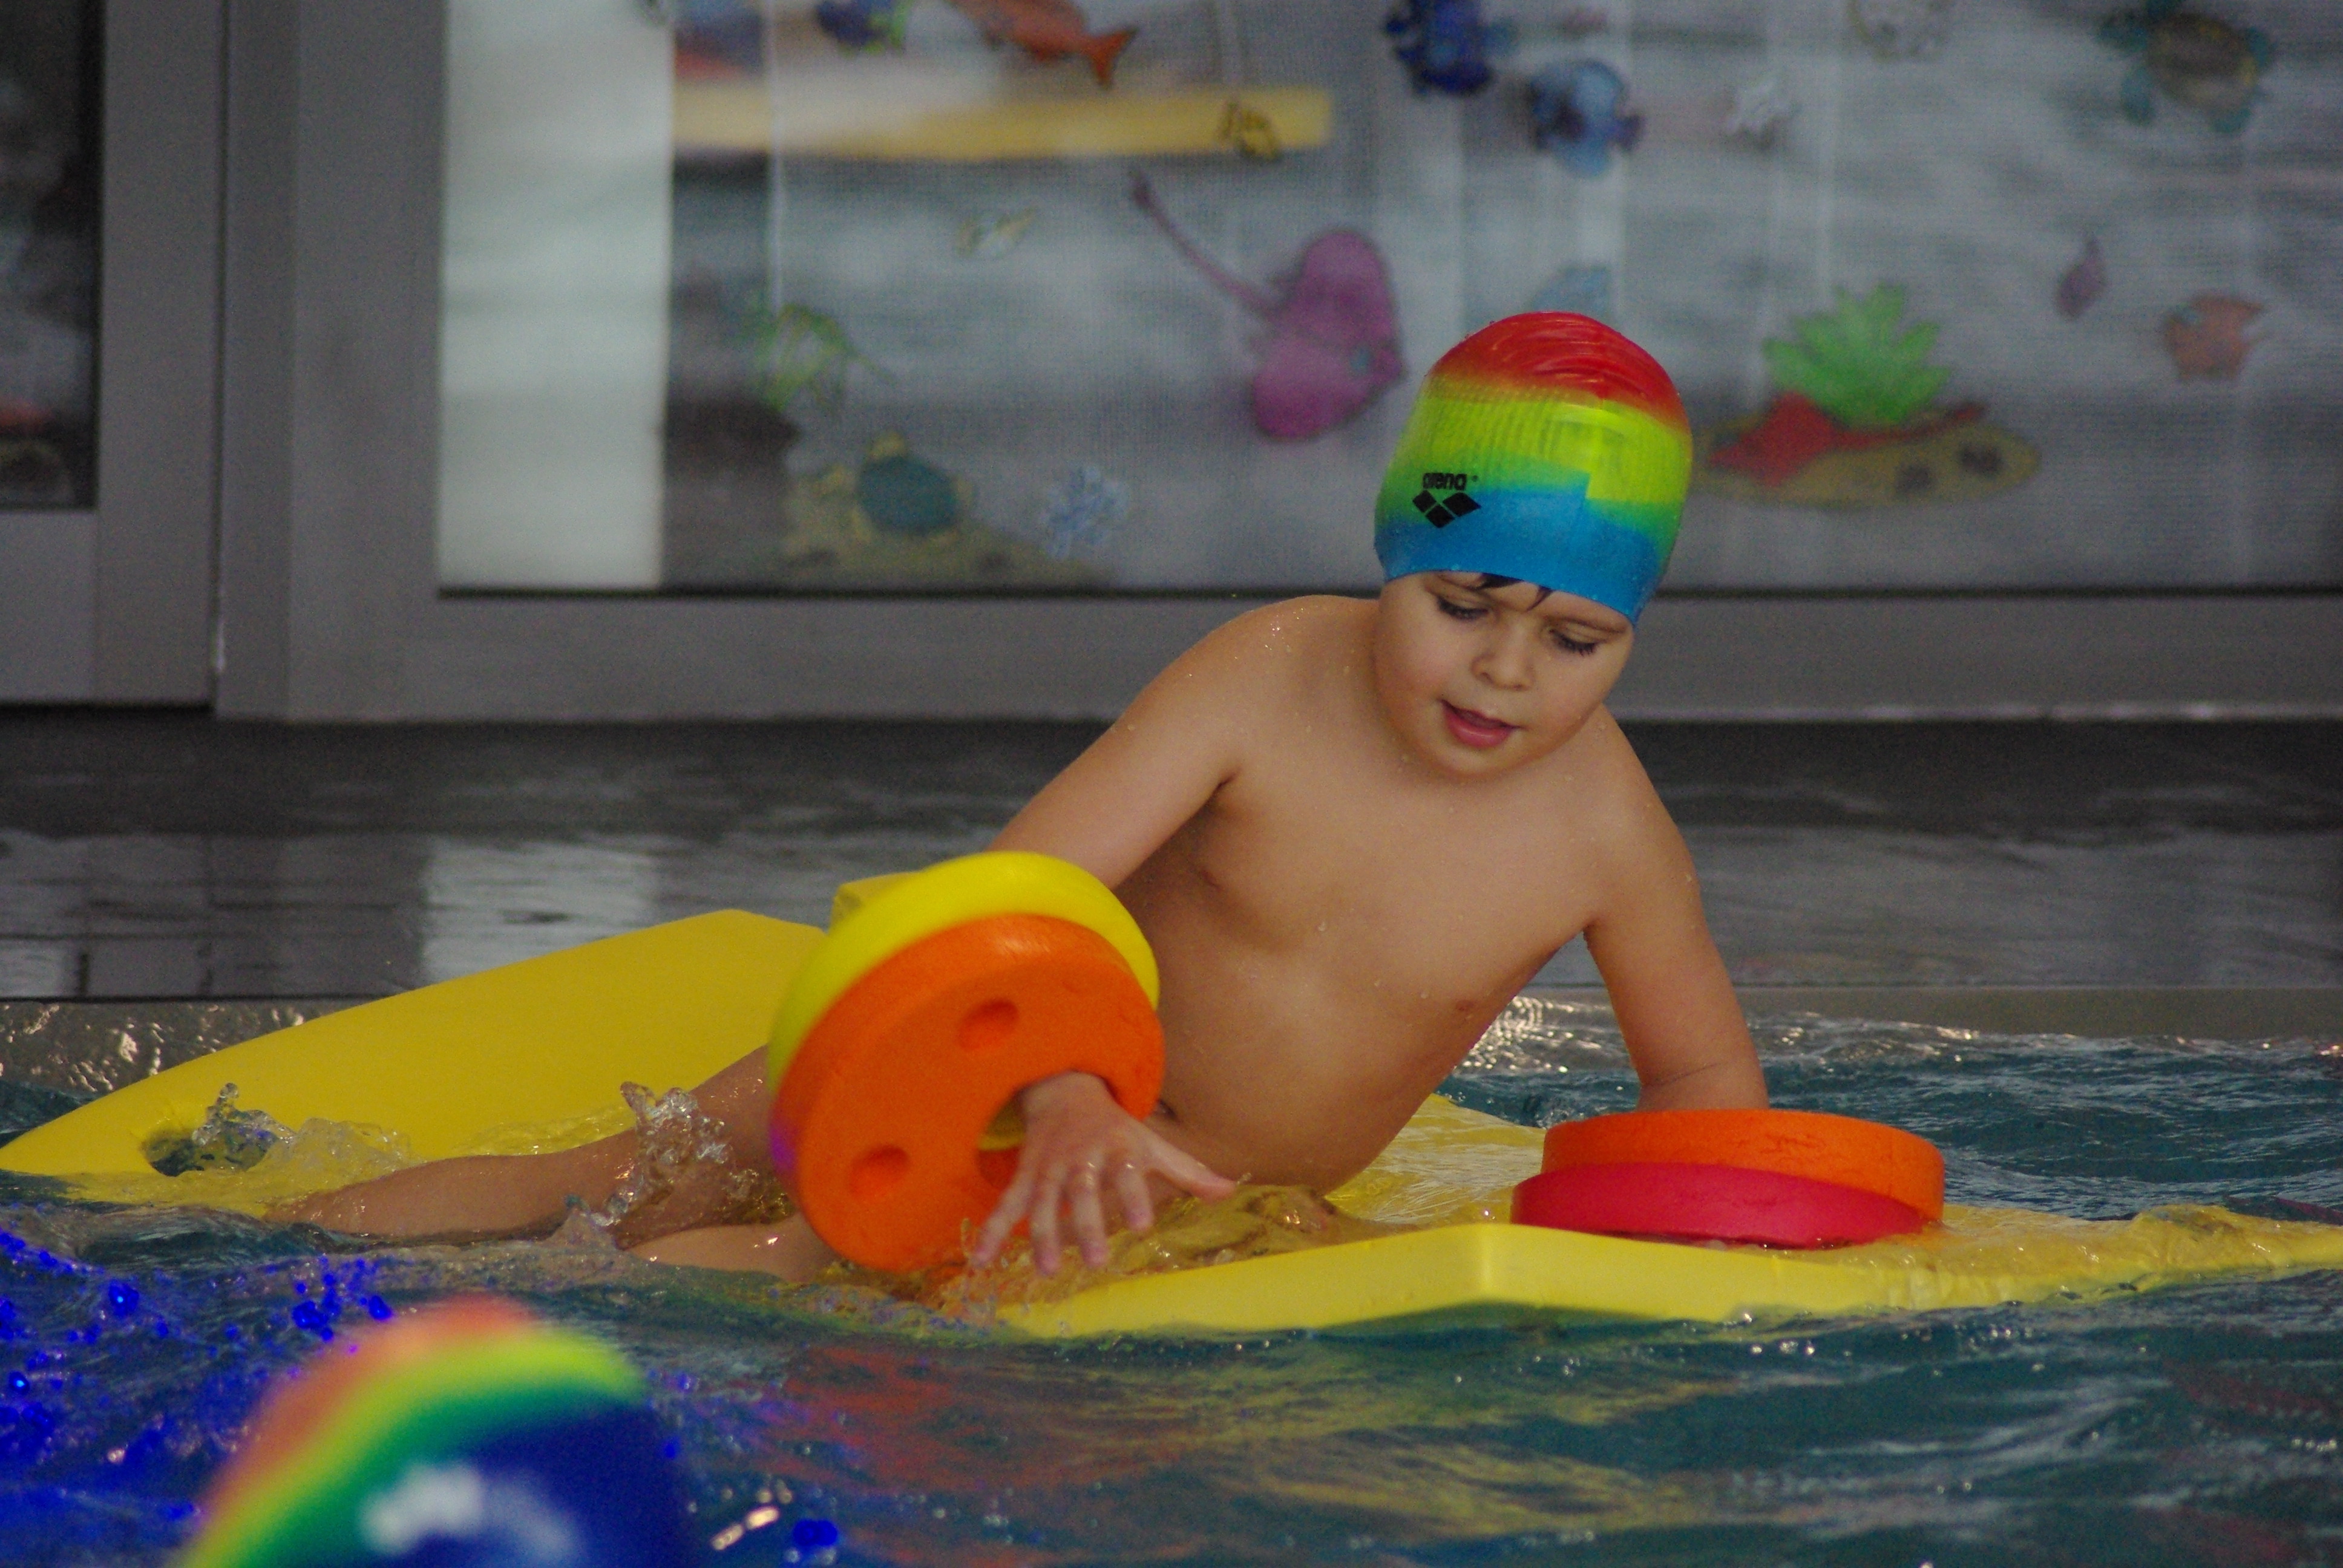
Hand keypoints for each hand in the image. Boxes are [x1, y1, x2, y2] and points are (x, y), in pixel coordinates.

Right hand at [970, 1072, 1236, 1273]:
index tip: (1142, 1226)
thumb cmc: (1117, 1128)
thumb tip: (1231, 1191)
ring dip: (1041, 1235)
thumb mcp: (1152, 1143)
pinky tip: (982, 1260)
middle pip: (1083, 1191)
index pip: (1128, 1172)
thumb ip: (1188, 1171)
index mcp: (1118, 1147)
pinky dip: (992, 1230)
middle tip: (1095, 1260)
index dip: (1134, 1196)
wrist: (1065, 1090)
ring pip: (1043, 1202)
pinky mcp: (1025, 1176)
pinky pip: (1006, 1204)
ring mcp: (1049, 1167)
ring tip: (1045, 1269)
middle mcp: (1081, 1158)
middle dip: (1087, 1224)